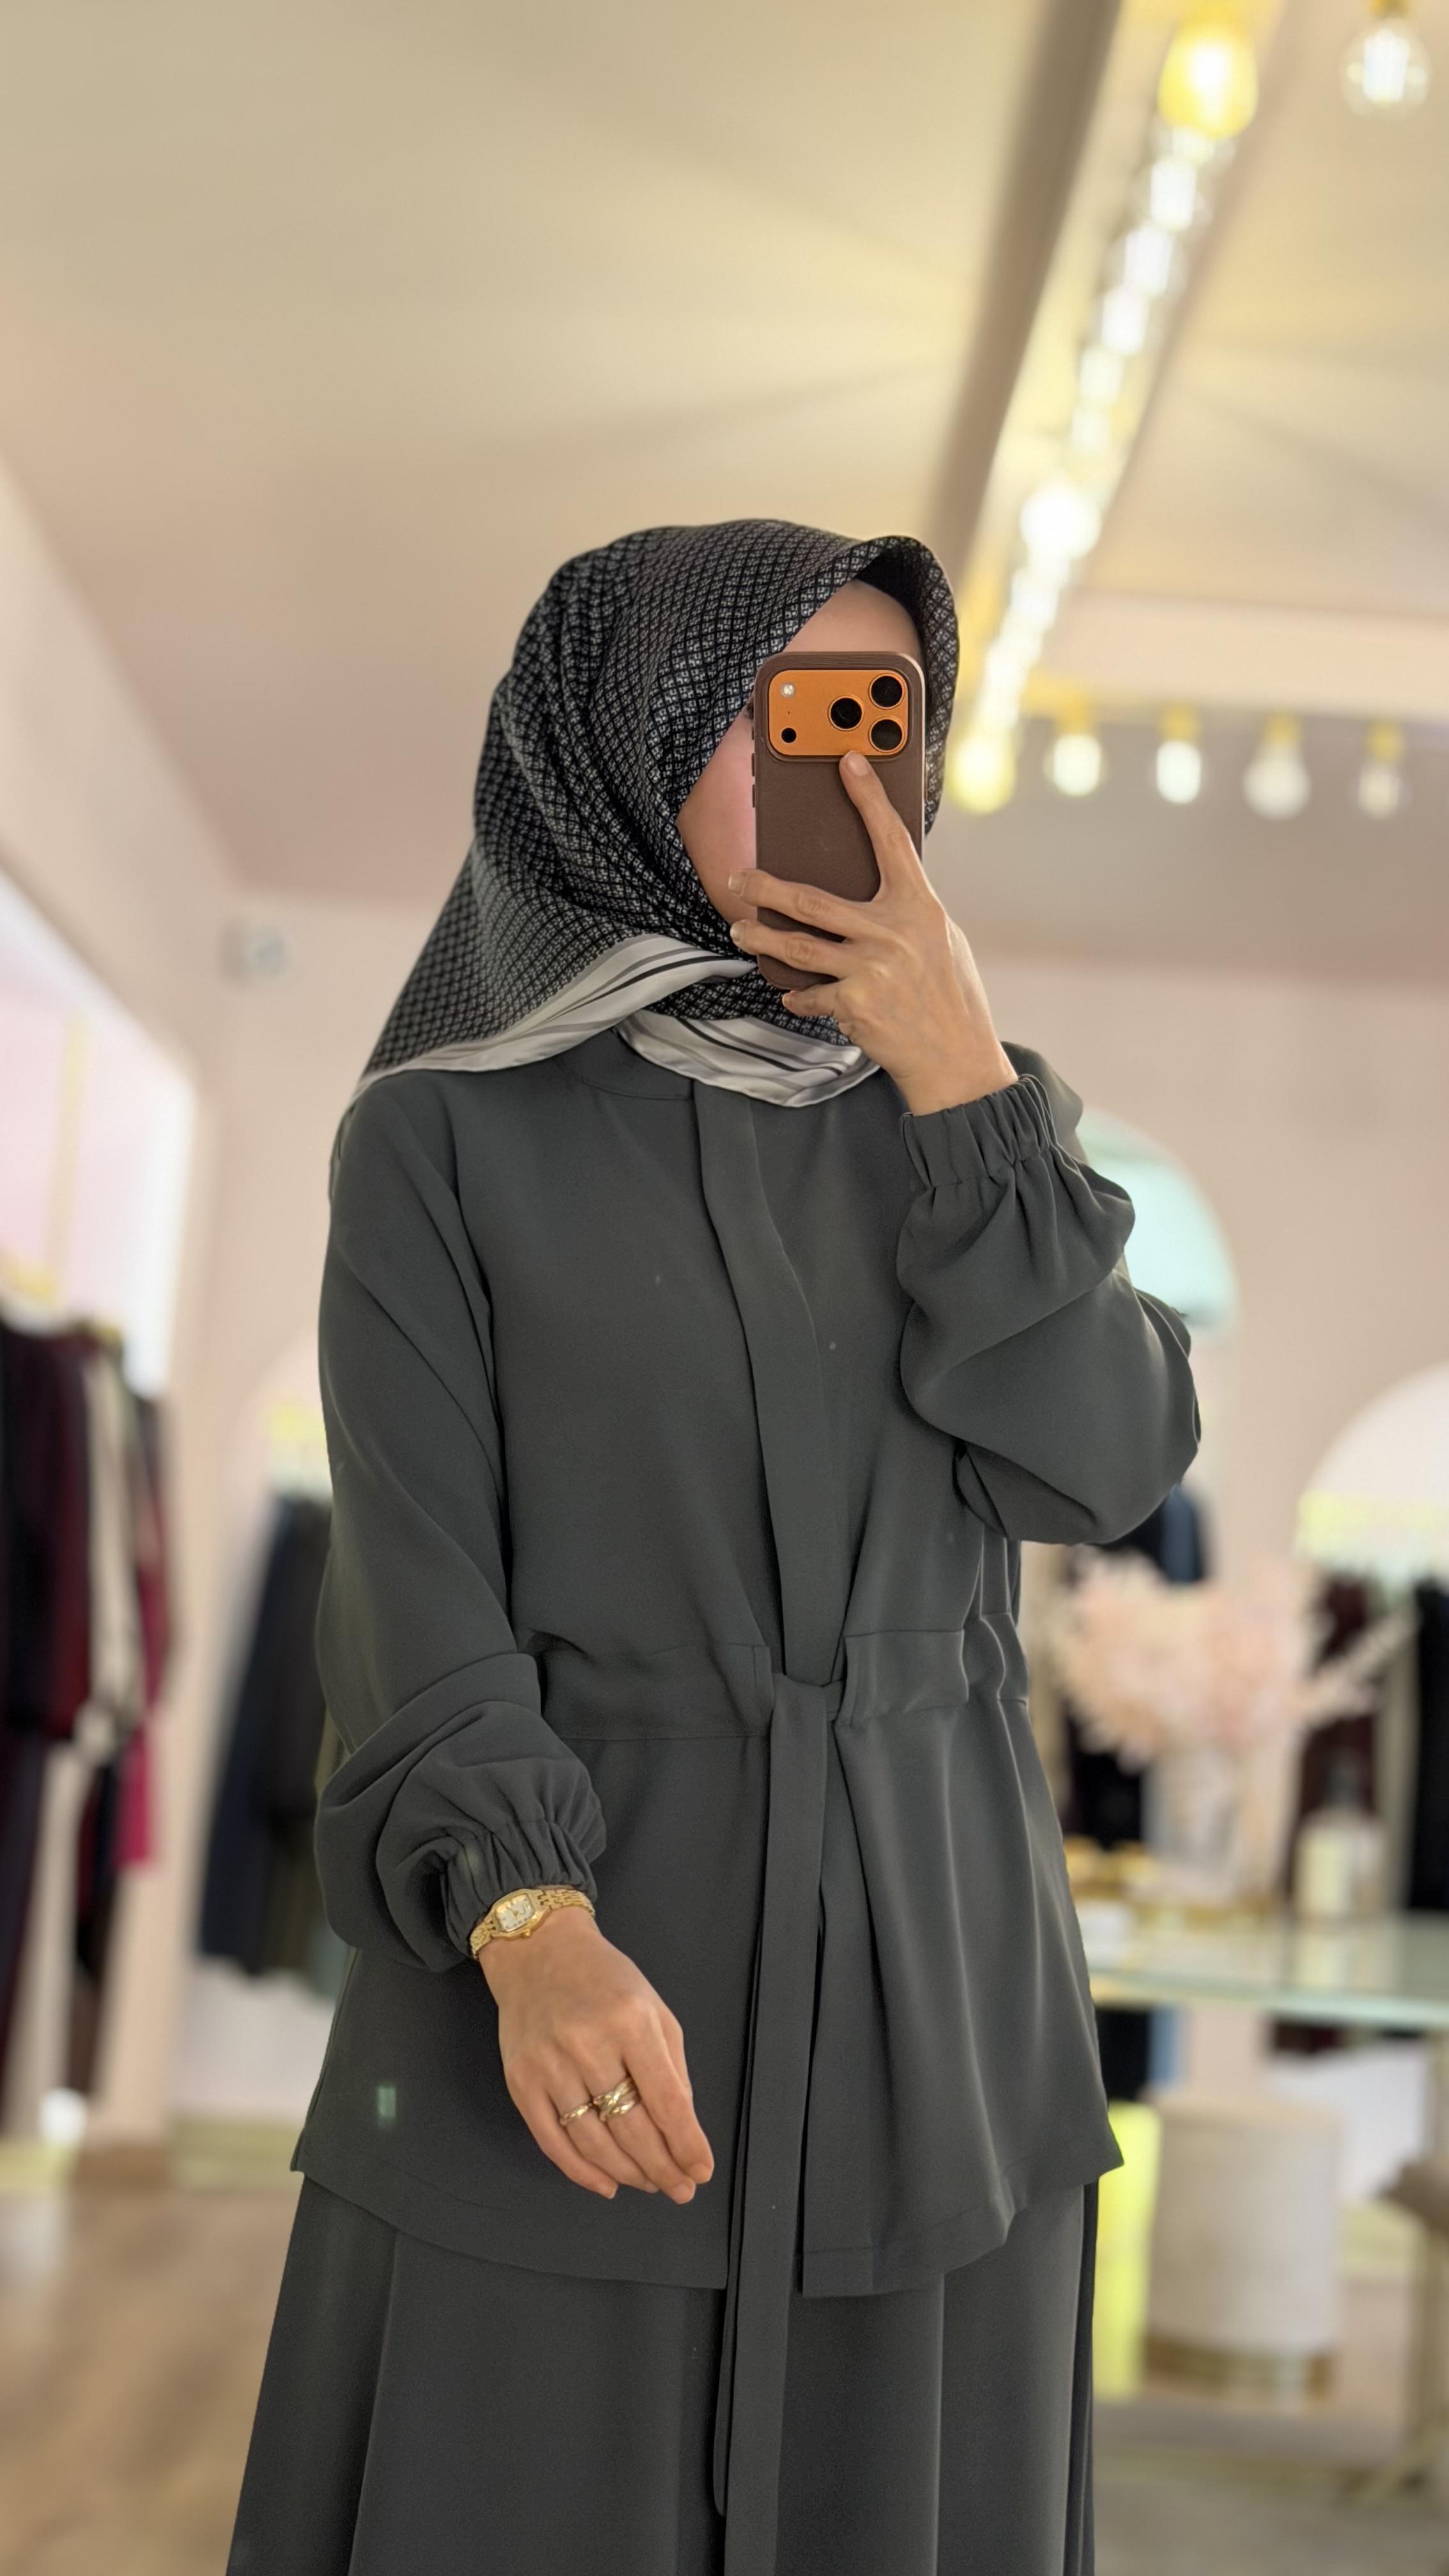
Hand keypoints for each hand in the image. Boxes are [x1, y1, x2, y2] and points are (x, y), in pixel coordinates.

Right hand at [480, 1906, 714, 2203]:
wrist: (538, 1951)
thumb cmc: (605, 1980)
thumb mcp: (654, 2010)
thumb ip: (671, 2068)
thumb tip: (684, 2132)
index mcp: (630, 2021)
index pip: (665, 2099)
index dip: (686, 2144)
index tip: (701, 2171)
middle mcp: (587, 2043)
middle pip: (630, 2127)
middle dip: (662, 2167)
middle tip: (680, 2189)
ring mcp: (548, 2065)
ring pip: (593, 2142)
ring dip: (627, 2173)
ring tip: (650, 2184)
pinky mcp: (520, 2082)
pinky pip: (552, 2142)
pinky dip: (582, 2172)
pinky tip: (607, 2184)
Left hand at [726, 752, 1018, 1115]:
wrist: (957, 1059)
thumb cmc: (951, 997)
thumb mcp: (940, 941)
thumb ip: (905, 914)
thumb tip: (867, 894)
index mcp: (919, 906)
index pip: (891, 840)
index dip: (869, 798)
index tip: (849, 761)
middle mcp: (893, 932)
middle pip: (812, 900)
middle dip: (766, 888)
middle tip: (739, 878)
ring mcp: (871, 969)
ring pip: (797, 947)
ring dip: (762, 937)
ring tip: (740, 929)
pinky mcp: (854, 1005)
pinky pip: (811, 995)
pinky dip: (799, 997)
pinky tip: (794, 996)